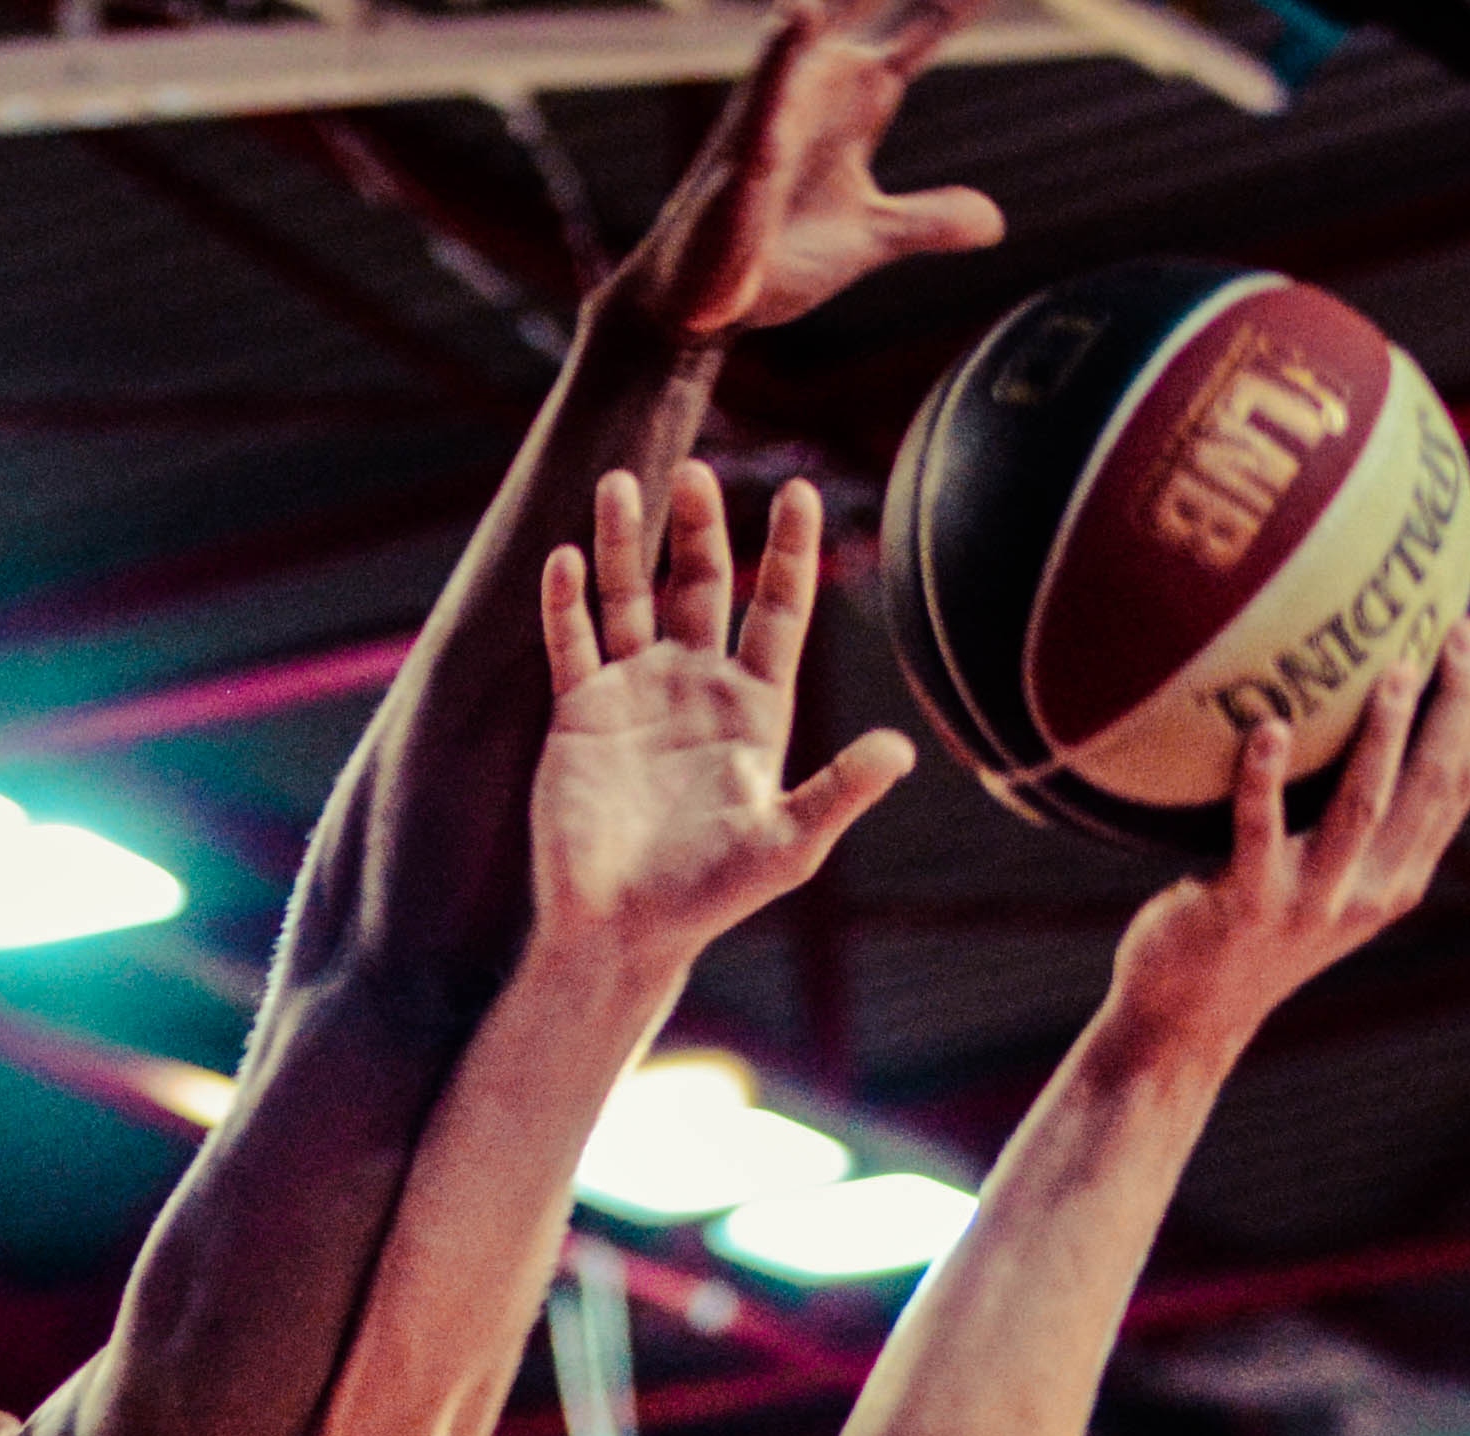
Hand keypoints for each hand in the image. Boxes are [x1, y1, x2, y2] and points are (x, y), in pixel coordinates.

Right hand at [532, 467, 914, 961]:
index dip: (789, 550)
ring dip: (627, 542)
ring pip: (632, 596)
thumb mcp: (785, 845)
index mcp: (755, 706)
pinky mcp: (579, 712)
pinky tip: (568, 557)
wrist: (622, 929)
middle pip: (703, 583)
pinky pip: (572, 641)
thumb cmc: (710, 894)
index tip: (798, 489)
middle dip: (700, 527)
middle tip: (695, 473)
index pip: (779, 609)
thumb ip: (839, 791)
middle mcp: (696, 685)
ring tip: (622, 483)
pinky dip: (568, 600)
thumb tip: (901, 751)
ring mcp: (635, 692)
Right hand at [618, 0, 1005, 339]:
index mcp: (856, 97)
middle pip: (865, 1)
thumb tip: (994, 223)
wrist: (705, 307)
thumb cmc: (777, 260)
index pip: (921, 28)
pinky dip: (780, 61)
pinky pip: (764, 99)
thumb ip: (931, 219)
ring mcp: (777, 110)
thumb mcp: (873, 238)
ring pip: (809, 26)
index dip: (958, 0)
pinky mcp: (744, 155)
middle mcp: (818, 85)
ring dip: (827, 3)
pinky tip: (797, 16)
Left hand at [1101, 619, 1469, 1061]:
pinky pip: (1258, 831)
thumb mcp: (1318, 874)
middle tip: (1455, 631)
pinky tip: (1268, 728)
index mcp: (1398, 876)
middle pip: (1433, 785)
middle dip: (1456, 704)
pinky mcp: (1250, 906)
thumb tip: (1351, 706)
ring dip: (1384, 735)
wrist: (1189, 1015)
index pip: (1458, 783)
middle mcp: (1371, 891)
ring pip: (1364, 806)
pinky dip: (1264, 778)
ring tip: (1393, 671)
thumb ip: (1346, 813)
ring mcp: (1313, 902)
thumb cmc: (1246, 924)